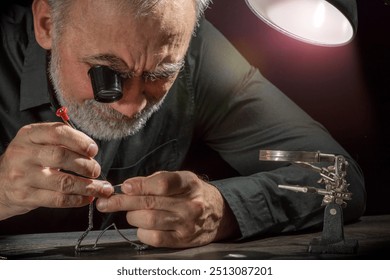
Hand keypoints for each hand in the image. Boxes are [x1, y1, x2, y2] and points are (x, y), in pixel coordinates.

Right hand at [0, 123, 112, 219]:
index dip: (79, 141)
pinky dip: (77, 199)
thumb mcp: (36, 142)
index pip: (58, 132)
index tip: (93, 149)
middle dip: (85, 164)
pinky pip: (58, 200)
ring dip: (87, 186)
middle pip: (61, 156)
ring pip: (62, 182)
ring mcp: (23, 176)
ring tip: (100, 188)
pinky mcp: (26, 196)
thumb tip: (90, 149)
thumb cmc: (26, 161)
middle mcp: (24, 154)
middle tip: (95, 170)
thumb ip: (61, 141)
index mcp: (29, 135)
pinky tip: (87, 197)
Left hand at [96, 171, 238, 247]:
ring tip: (131, 213)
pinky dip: (142, 231)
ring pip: (149, 220)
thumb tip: (128, 186)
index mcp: (189, 183)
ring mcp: (187, 224)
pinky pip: (154, 238)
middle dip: (123, 202)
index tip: (124, 187)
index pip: (163, 184)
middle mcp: (190, 204)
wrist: (218, 213)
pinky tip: (142, 226)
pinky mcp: (183, 240)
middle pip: (150, 203)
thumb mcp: (180, 179)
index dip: (141, 185)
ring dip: (132, 216)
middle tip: (106, 202)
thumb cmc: (193, 193)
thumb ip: (155, 181)